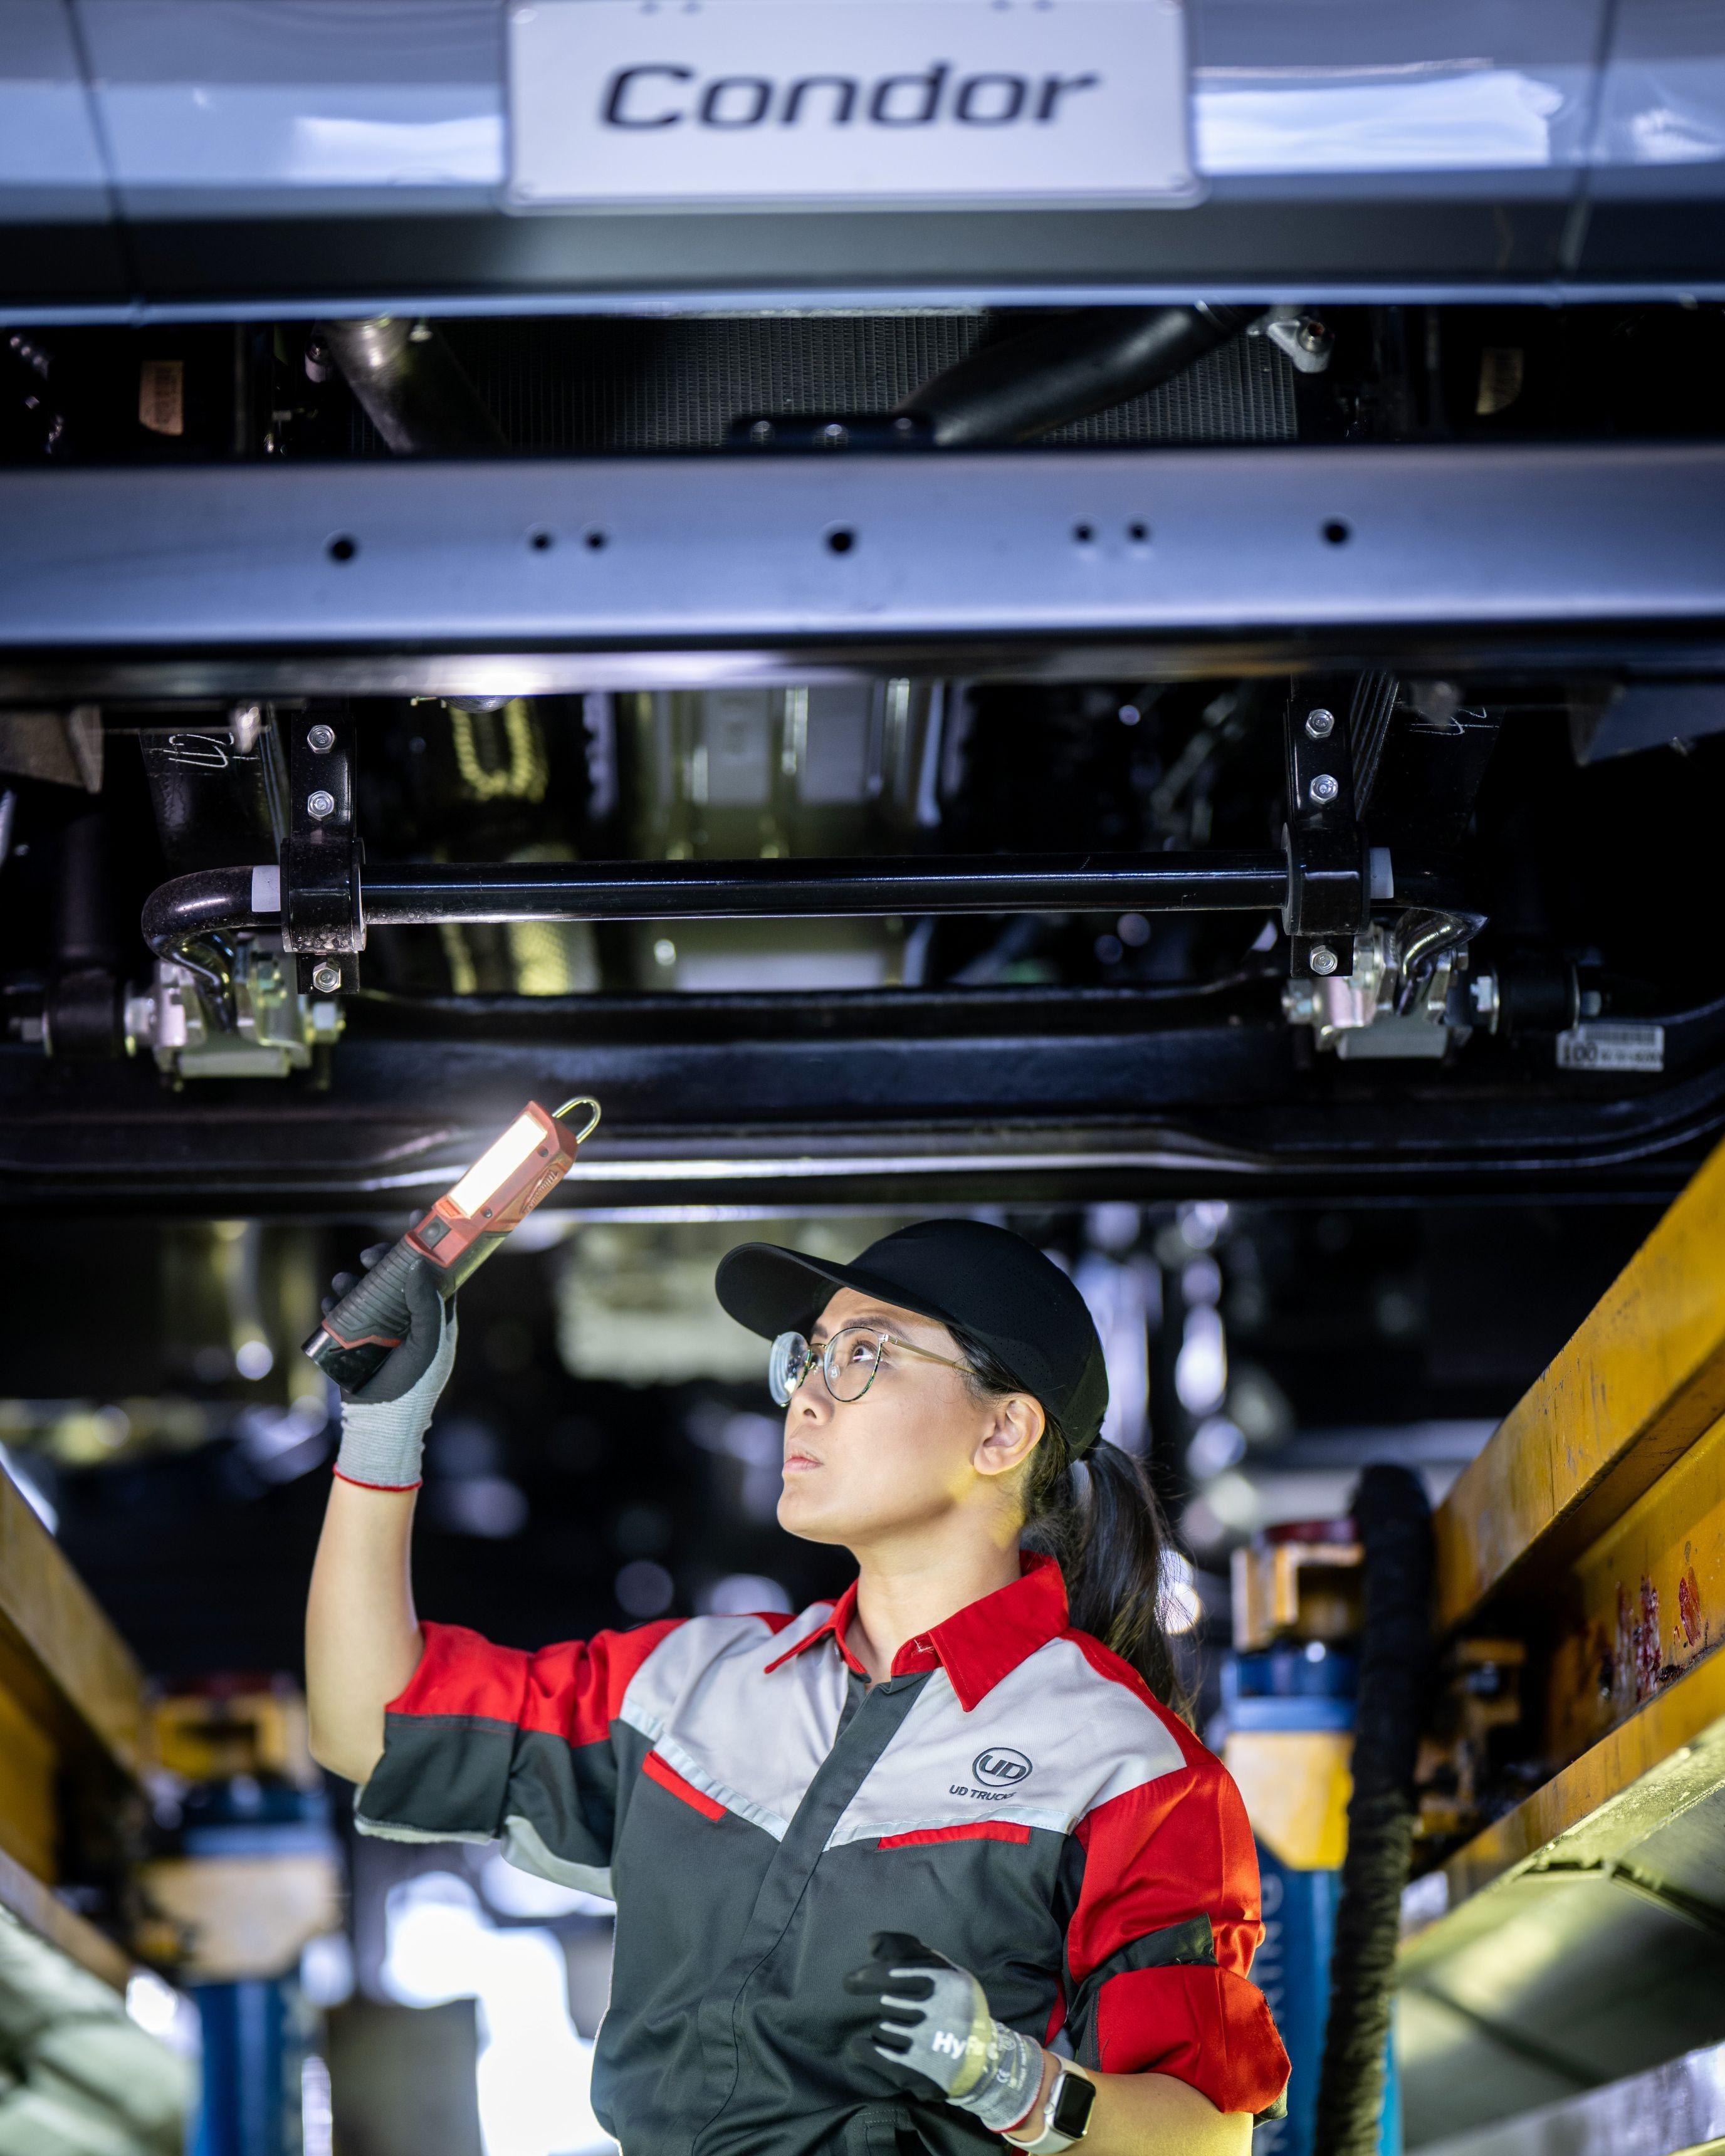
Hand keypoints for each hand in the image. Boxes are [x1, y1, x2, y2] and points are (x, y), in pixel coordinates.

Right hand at [329, 1248, 456, 1490]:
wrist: (382, 1424)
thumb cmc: (415, 1386)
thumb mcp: (429, 1343)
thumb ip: (428, 1305)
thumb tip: (420, 1265)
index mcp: (436, 1316)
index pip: (437, 1272)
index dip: (430, 1245)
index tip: (420, 1218)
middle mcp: (410, 1317)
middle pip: (398, 1276)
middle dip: (383, 1261)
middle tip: (369, 1255)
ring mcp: (382, 1327)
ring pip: (369, 1291)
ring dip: (353, 1281)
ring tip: (342, 1280)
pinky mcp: (357, 1339)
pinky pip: (344, 1313)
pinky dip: (335, 1303)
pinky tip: (330, 1299)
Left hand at [843, 1932, 1044, 2135]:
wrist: (982, 2061)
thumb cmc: (957, 2006)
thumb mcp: (945, 1971)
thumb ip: (911, 1950)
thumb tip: (872, 1942)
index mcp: (947, 1981)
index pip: (893, 1972)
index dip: (868, 1977)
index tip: (849, 1983)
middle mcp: (939, 2010)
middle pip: (886, 2002)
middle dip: (891, 2008)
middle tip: (907, 2016)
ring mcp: (926, 2043)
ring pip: (881, 2028)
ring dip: (886, 2030)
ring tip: (909, 2036)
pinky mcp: (914, 2071)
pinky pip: (871, 2051)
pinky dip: (864, 2048)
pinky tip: (866, 2046)